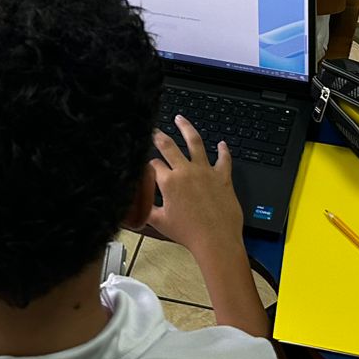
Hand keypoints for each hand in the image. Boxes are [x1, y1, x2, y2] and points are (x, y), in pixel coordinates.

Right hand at [145, 117, 244, 255]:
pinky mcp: (222, 177)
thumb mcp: (161, 223)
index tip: (147, 164)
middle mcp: (186, 171)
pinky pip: (223, 159)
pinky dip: (223, 150)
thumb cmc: (189, 234)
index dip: (148, 164)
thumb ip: (147, 211)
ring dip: (186, 128)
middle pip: (169, 145)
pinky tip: (222, 143)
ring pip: (195, 142)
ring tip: (181, 119)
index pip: (154, 165)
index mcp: (169, 182)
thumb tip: (135, 209)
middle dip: (159, 136)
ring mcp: (205, 171)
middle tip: (155, 130)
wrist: (216, 240)